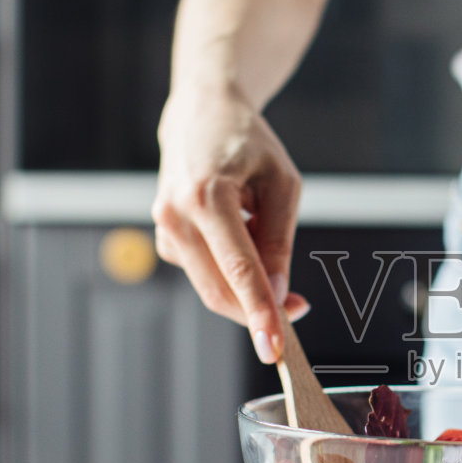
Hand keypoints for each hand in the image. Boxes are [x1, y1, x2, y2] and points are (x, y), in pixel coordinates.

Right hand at [154, 81, 309, 362]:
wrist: (200, 114)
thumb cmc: (247, 143)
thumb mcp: (282, 184)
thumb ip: (279, 240)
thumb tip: (278, 294)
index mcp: (206, 196)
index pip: (239, 269)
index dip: (260, 313)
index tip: (275, 348)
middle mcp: (175, 216)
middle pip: (220, 289)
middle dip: (259, 310)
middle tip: (298, 309)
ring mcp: (163, 230)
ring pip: (212, 287)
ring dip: (247, 288)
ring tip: (268, 242)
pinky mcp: (164, 240)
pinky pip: (206, 273)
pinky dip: (231, 271)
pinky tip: (241, 232)